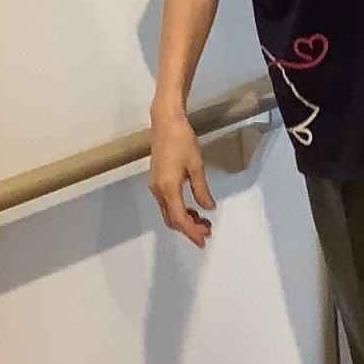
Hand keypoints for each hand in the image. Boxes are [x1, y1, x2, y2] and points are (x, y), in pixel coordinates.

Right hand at [148, 105, 215, 248]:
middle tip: (207, 231)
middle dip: (189, 228)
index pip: (179, 218)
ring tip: (203, 221)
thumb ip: (201, 190)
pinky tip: (192, 208)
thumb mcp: (196, 166)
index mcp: (168, 188)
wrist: (165, 122)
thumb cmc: (183, 141)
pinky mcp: (157, 180)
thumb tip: (208, 208)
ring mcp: (155, 186)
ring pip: (169, 212)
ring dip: (185, 220)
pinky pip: (167, 203)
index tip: (203, 240)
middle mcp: (158, 191)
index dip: (191, 232)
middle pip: (171, 219)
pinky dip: (179, 209)